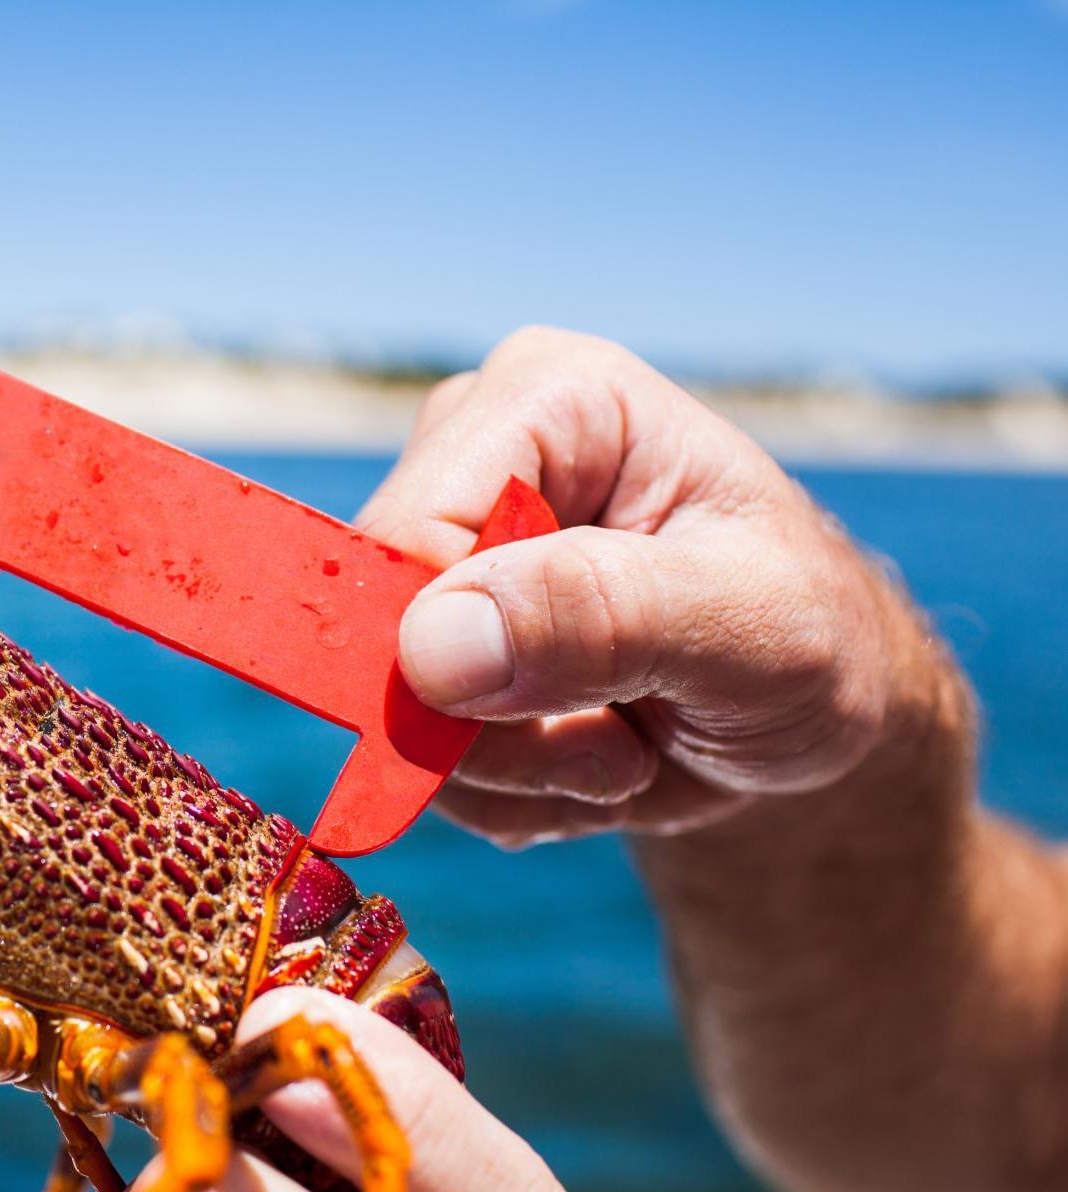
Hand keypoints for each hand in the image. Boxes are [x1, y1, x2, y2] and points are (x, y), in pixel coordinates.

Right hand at [362, 326, 920, 844]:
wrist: (809, 713)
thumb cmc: (811, 638)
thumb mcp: (751, 628)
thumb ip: (603, 618)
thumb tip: (432, 646)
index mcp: (549, 399)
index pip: (409, 533)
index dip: (452, 657)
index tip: (570, 723)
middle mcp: (475, 456)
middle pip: (381, 627)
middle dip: (494, 730)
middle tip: (621, 750)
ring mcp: (447, 551)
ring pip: (390, 707)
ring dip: (507, 772)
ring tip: (621, 752)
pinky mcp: (434, 637)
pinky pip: (411, 752)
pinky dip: (502, 791)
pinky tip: (587, 759)